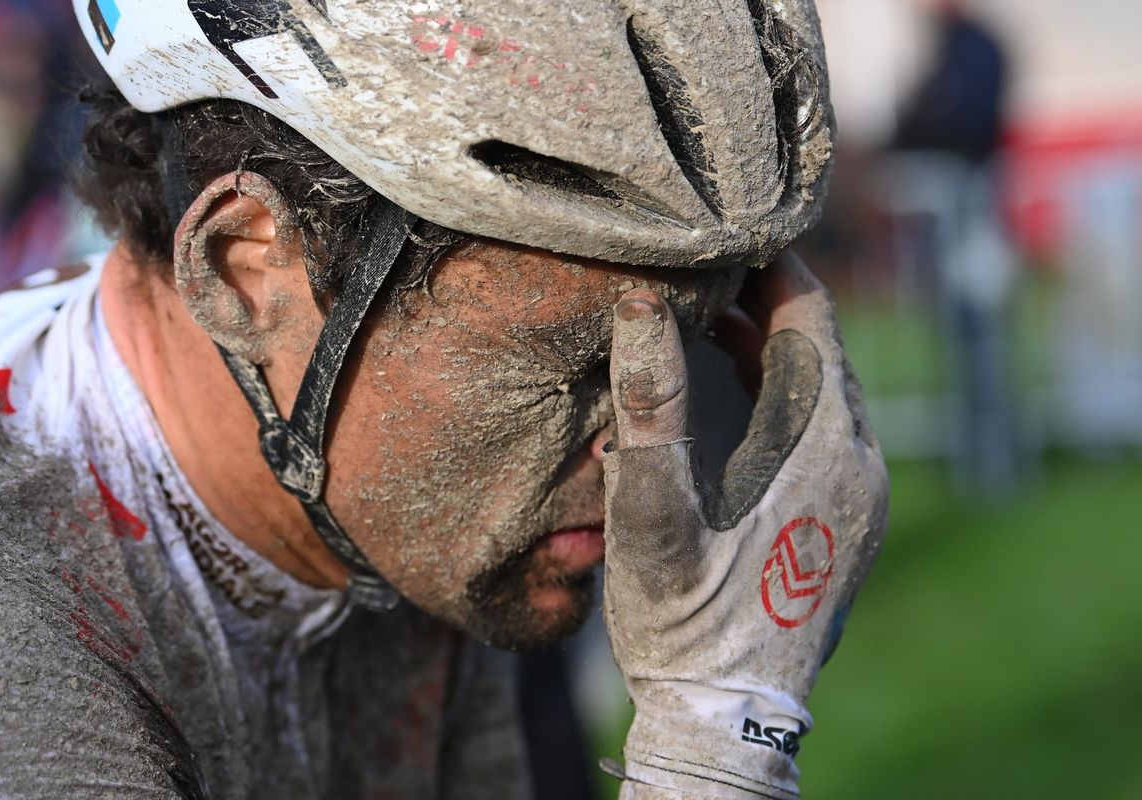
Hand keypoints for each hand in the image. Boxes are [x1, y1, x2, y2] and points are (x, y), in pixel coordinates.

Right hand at [603, 253, 888, 798]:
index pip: (813, 322)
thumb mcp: (653, 515)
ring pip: (828, 390)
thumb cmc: (683, 621)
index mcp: (821, 451)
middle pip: (825, 350)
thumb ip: (650, 408)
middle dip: (769, 304)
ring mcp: (861, 497)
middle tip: (705, 274)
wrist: (727, 715)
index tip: (726, 233)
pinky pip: (829, 430)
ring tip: (713, 326)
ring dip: (776, 351)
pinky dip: (787, 397)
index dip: (772, 268)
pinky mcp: (849, 522)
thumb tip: (641, 309)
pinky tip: (742, 397)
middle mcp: (859, 466)